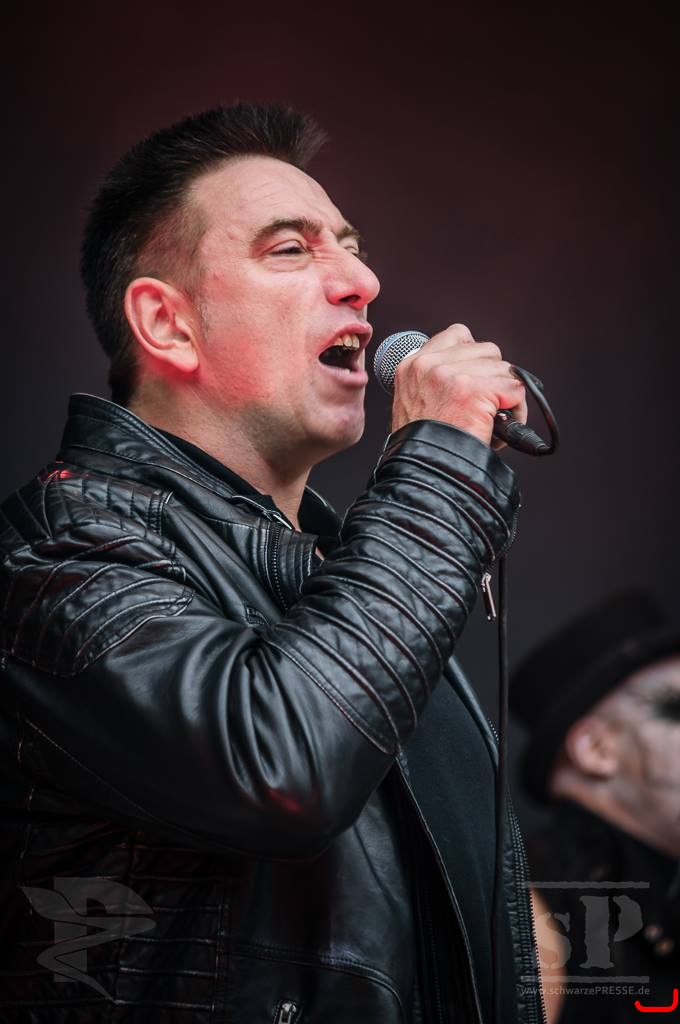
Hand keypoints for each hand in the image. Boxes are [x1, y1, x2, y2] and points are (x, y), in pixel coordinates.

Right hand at [390, 323, 526, 448]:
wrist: (423, 471)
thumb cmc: (422, 448)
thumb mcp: (414, 404)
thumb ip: (437, 381)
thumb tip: (473, 373)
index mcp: (412, 366)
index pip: (456, 336)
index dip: (473, 357)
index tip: (475, 378)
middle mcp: (429, 364)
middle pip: (486, 349)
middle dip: (492, 376)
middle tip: (485, 404)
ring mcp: (452, 374)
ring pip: (503, 368)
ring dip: (505, 394)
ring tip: (491, 418)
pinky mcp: (474, 389)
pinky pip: (515, 388)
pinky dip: (516, 409)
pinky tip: (500, 425)